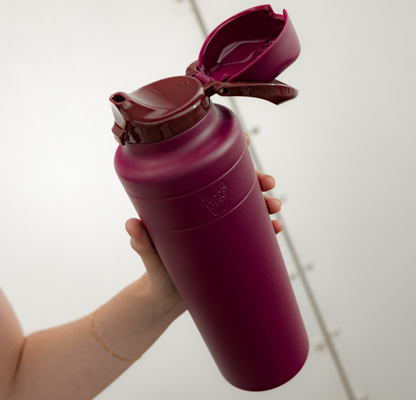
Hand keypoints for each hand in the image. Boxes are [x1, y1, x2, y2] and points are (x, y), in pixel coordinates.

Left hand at [126, 133, 282, 312]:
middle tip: (268, 183)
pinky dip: (267, 229)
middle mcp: (208, 213)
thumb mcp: (150, 252)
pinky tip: (276, 228)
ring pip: (250, 209)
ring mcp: (221, 229)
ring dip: (267, 203)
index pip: (209, 173)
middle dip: (257, 181)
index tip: (246, 141)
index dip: (229, 155)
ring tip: (275, 208)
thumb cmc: (156, 268)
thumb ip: (142, 241)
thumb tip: (131, 224)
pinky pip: (254, 234)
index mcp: (190, 205)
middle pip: (236, 188)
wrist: (167, 296)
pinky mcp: (232, 247)